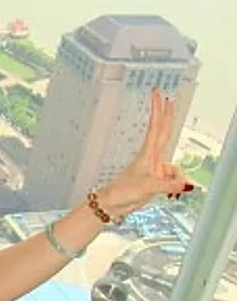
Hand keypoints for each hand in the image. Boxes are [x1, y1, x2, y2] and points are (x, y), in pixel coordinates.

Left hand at [97, 88, 193, 218]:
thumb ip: (170, 185)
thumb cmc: (123, 191)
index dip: (159, 111)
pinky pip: (174, 179)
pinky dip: (176, 186)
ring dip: (178, 178)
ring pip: (175, 167)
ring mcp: (154, 168)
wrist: (113, 205)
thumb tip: (186, 185)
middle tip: (170, 99)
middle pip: (163, 132)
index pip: (156, 127)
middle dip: (167, 116)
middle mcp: (152, 158)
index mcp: (148, 154)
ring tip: (172, 191)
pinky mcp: (156, 179)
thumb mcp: (149, 187)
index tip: (158, 95)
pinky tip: (172, 194)